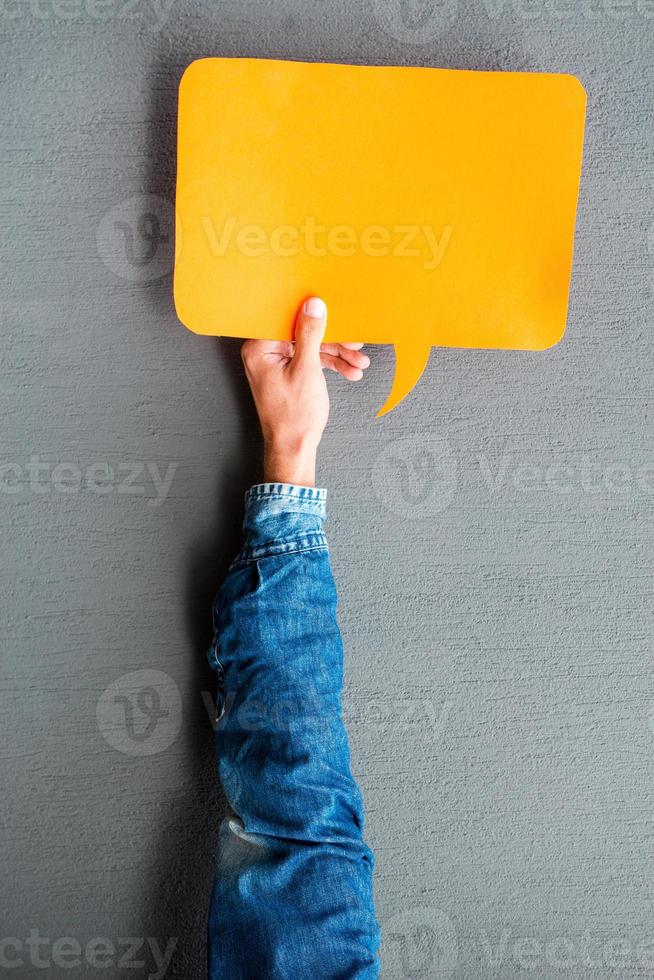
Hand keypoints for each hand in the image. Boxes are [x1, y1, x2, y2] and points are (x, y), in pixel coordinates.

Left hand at [241, 297, 370, 486]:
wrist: (293, 448)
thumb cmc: (293, 416)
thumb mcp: (306, 369)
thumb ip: (309, 334)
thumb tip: (313, 306)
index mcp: (259, 349)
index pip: (287, 319)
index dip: (312, 315)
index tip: (333, 313)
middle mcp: (264, 354)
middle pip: (302, 334)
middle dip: (333, 341)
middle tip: (355, 344)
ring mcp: (277, 364)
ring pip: (310, 348)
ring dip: (337, 355)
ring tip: (359, 363)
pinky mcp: (288, 374)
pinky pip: (310, 361)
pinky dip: (330, 366)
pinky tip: (350, 371)